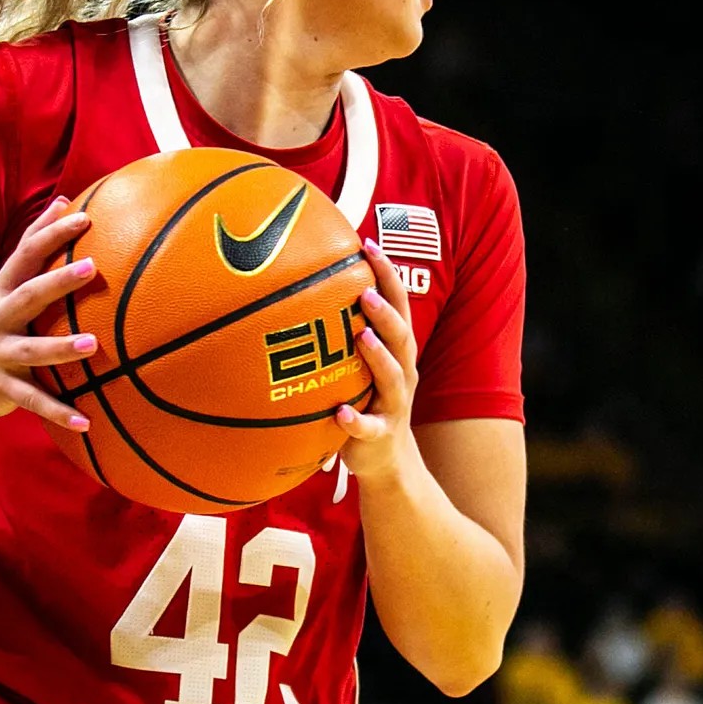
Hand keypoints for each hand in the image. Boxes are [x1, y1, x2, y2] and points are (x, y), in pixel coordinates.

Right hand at [0, 198, 101, 430]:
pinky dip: (57, 412)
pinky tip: (85, 420)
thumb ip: (30, 249)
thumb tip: (59, 202)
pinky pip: (32, 401)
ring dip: (61, 349)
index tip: (84, 218)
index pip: (26, 255)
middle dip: (58, 282)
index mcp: (1, 291)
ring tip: (93, 345)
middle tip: (90, 267)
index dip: (52, 234)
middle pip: (28, 296)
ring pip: (31, 351)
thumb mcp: (3, 288)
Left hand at [334, 239, 419, 482]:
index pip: (398, 304)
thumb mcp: (360, 364)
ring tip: (363, 338)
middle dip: (386, 312)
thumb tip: (300, 287)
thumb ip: (343, 332)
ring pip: (392, 377)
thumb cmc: (367, 399)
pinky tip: (341, 413)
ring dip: (379, 357)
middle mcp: (402, 371)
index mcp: (397, 350)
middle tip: (366, 291)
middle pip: (401, 336)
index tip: (369, 244)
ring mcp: (394, 403)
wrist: (387, 459)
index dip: (387, 274)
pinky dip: (356, 420)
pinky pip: (369, 427)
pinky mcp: (380, 434)